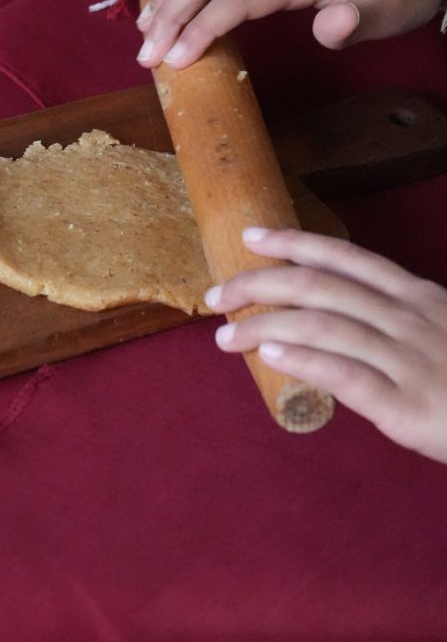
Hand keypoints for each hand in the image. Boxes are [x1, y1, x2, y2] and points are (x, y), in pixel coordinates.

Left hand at [206, 227, 446, 463]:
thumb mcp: (440, 331)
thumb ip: (391, 317)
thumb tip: (328, 313)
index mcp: (417, 297)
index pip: (346, 256)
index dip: (294, 242)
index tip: (250, 235)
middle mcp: (410, 319)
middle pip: (319, 287)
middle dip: (259, 285)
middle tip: (217, 297)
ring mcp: (409, 360)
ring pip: (321, 327)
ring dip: (264, 327)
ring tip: (225, 336)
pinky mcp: (408, 406)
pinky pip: (346, 375)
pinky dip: (303, 361)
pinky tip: (269, 357)